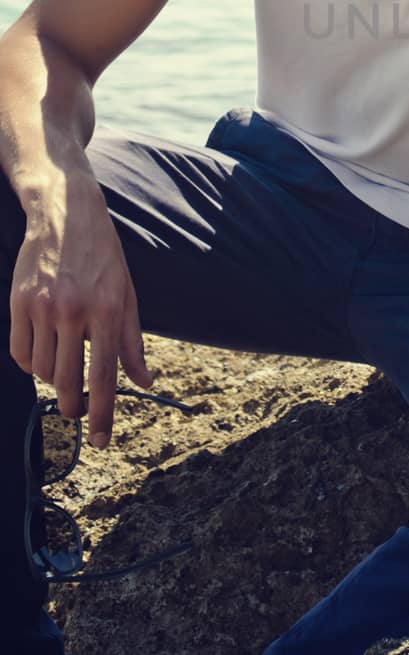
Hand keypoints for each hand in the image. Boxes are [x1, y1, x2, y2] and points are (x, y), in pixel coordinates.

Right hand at [9, 164, 152, 445]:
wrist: (66, 213)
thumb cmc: (104, 256)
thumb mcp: (128, 294)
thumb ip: (133, 342)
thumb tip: (144, 382)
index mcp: (108, 310)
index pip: (103, 376)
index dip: (101, 415)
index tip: (100, 441)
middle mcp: (74, 311)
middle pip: (69, 382)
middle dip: (73, 406)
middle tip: (77, 411)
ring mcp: (42, 307)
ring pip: (44, 371)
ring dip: (54, 380)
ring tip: (65, 367)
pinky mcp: (18, 302)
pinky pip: (21, 353)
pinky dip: (33, 364)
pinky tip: (45, 356)